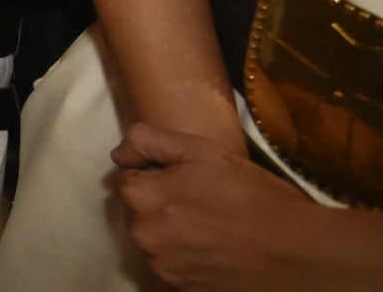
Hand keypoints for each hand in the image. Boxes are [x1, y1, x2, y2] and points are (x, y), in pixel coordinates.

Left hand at [111, 121, 352, 290]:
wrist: (299, 253)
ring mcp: (162, 268)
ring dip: (173, 232)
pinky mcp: (182, 290)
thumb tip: (120, 154)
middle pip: (138, 212)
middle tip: (203, 201)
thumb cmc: (251, 195)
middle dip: (160, 203)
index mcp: (142, 198)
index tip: (186, 178)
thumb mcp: (201, 150)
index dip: (155, 174)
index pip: (127, 179)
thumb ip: (150, 142)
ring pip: (155, 241)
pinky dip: (187, 258)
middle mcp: (143, 237)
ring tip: (214, 227)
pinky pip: (173, 267)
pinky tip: (216, 251)